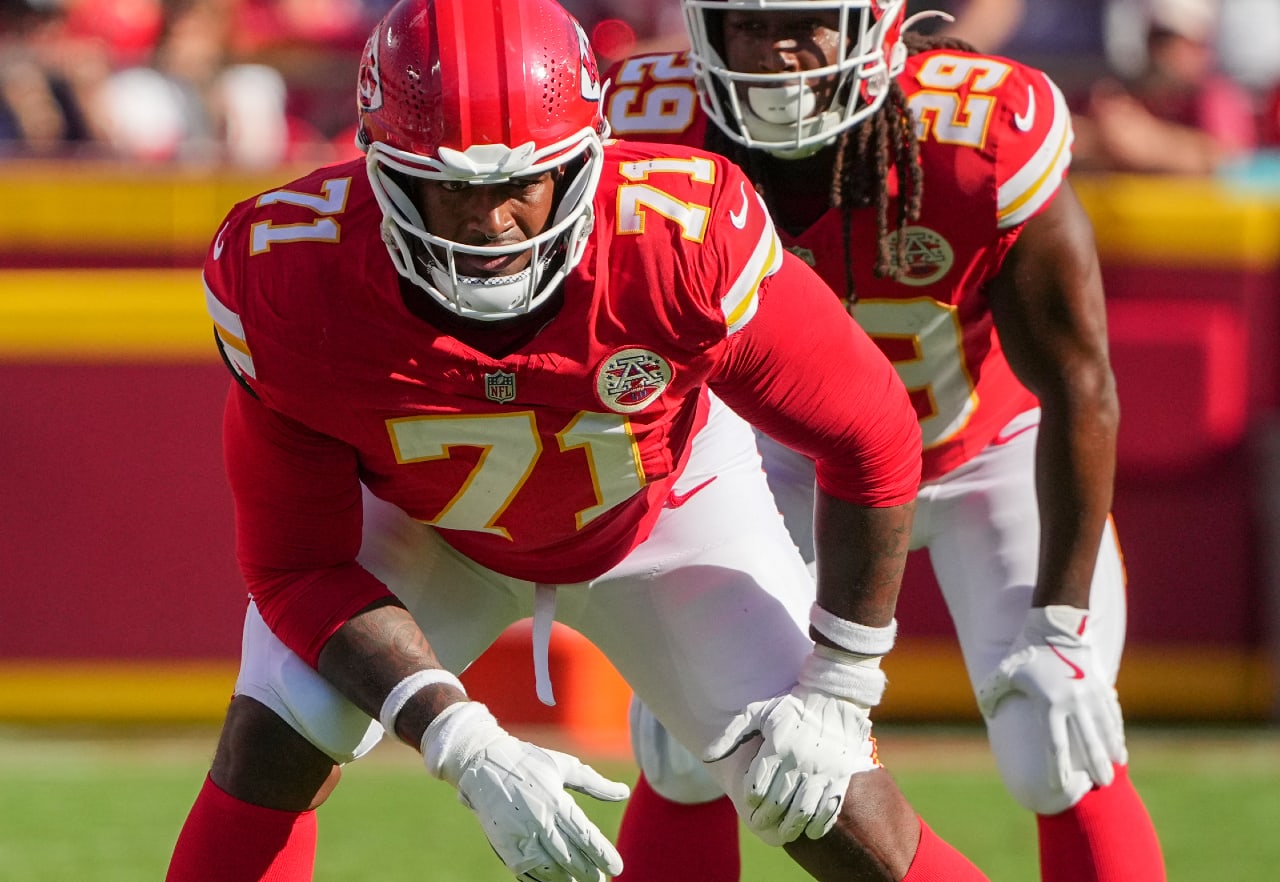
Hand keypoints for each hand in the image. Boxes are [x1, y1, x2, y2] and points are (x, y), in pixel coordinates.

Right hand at [421, 701, 629, 881]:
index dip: (602, 854)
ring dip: (568, 880)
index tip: (617, 867)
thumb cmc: (528, 762)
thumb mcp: (563, 766)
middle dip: (589, 872)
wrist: (482, 763)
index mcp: (555, 802)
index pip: (585, 836)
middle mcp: (539, 823)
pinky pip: (529, 873)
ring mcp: (520, 838)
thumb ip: (595, 784)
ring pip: (551, 870)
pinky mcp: (506, 848)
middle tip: (602, 879)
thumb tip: (624, 792)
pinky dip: (545, 881)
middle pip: (571, 858)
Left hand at [703, 646, 882, 843]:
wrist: (834, 699)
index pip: (758, 785)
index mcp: (777, 745)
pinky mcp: (841, 777)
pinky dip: (819, 825)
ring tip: (783, 831)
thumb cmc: (791, 707)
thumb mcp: (758, 712)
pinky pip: (830, 809)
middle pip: (778, 802)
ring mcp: (823, 771)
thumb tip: (706, 756)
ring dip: (791, 826)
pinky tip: (810, 830)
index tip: (750, 803)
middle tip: (760, 823)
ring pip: (803, 810)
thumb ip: (731, 734)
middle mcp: (800, 760)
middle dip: (766, 817)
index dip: (751, 799)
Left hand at [976, 605, 1127, 790]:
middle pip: (1087, 743)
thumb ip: (991, 694)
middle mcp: (1073, 703)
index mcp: (1049, 703)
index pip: (1054, 744)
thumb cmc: (1026, 651)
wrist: (1057, 626)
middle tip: (1102, 786)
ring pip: (1104, 730)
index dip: (1058, 768)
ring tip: (1114, 771)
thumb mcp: (1004, 671)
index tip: (1061, 786)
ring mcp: (1091, 695)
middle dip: (1095, 766)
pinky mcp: (1101, 687)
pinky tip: (1120, 747)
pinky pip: (1111, 715)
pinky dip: (1116, 732)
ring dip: (1110, 752)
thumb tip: (987, 712)